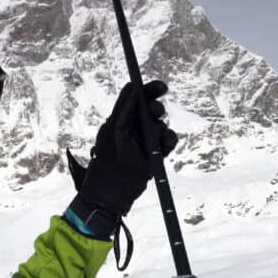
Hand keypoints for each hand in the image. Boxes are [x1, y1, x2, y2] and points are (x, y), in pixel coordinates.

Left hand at [68, 80, 177, 222]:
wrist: (112, 191)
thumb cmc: (107, 159)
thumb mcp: (114, 129)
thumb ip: (124, 108)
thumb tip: (135, 86)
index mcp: (123, 118)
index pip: (139, 97)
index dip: (151, 90)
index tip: (162, 88)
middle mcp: (136, 127)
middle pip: (153, 109)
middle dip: (157, 108)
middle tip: (155, 112)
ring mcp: (148, 140)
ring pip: (162, 125)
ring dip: (162, 127)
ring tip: (157, 136)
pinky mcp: (157, 154)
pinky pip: (169, 142)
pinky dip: (170, 140)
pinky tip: (165, 143)